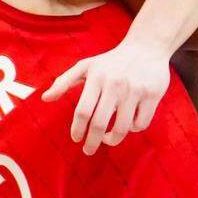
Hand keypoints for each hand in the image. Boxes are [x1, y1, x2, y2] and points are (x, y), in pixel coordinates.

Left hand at [42, 39, 170, 154]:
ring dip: (112, 140)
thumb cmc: (110, 61)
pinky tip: (127, 125)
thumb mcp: (85, 66)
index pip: (83, 111)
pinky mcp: (152, 95)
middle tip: (88, 151)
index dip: (78, 129)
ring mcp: (135, 90)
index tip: (76, 138)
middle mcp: (115, 84)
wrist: (146, 47)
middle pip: (99, 124)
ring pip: (122, 128)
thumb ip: (64, 81)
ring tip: (106, 139)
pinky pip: (140, 124)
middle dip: (91, 142)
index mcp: (96, 77)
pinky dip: (132, 130)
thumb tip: (45, 98)